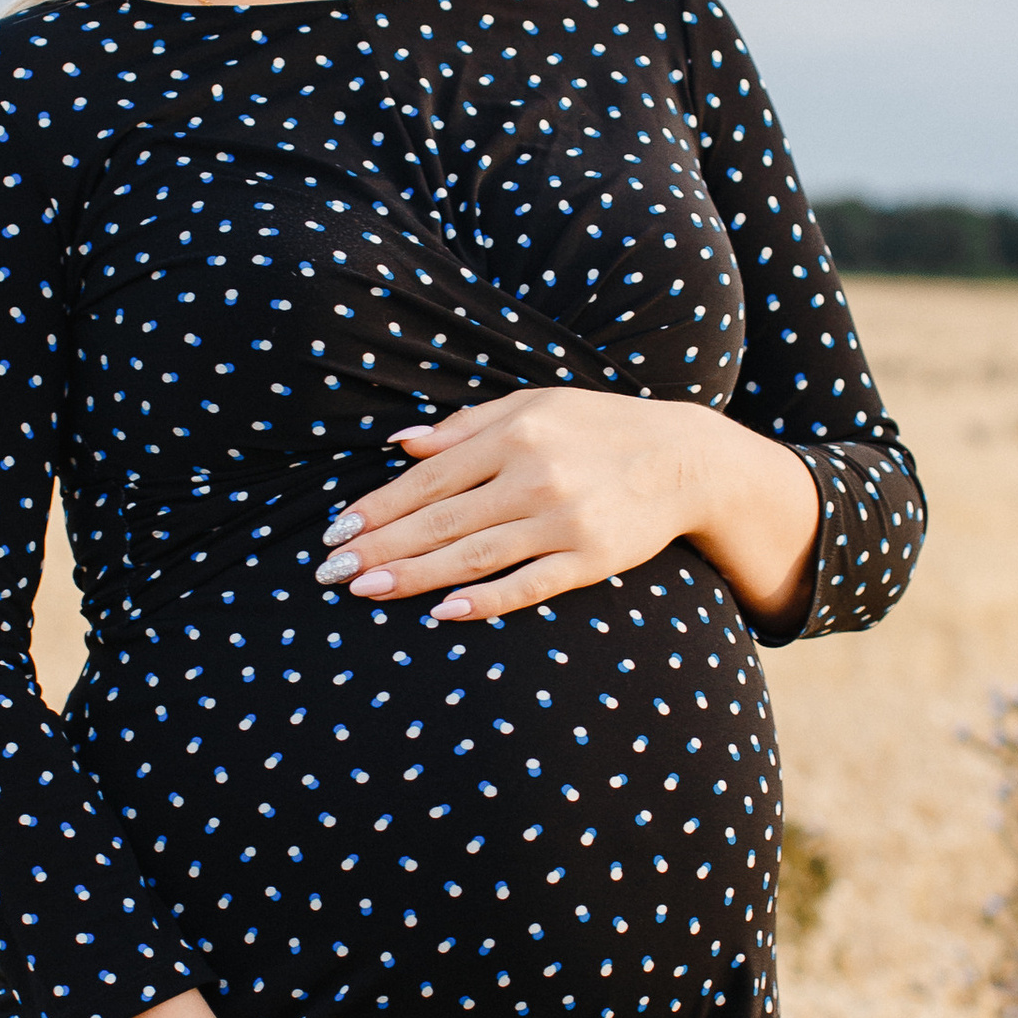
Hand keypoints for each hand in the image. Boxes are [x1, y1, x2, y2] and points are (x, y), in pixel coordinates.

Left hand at [314, 387, 819, 625]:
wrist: (686, 458)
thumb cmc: (599, 427)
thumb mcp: (535, 405)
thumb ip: (466, 425)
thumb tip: (400, 443)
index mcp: (513, 433)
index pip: (428, 477)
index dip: (378, 507)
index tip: (337, 532)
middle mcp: (532, 475)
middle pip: (440, 519)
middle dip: (380, 546)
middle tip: (331, 572)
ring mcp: (561, 520)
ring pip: (472, 554)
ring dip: (413, 575)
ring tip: (366, 590)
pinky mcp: (590, 557)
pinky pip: (528, 584)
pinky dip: (485, 599)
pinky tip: (443, 612)